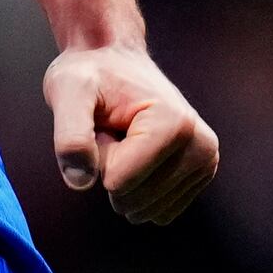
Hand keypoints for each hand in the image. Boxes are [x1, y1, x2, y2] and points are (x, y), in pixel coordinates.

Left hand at [43, 43, 218, 224]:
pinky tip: (140, 154)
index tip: (104, 123)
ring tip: (124, 139)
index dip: (99, 157)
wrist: (113, 61)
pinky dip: (141, 188)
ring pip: (146, 209)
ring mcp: (204, 161)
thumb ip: (70, 136)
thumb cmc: (91, 74)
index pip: (119, 182)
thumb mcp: (67, 93)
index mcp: (174, 123)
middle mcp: (200, 144)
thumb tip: (80, 181)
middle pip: (134, 199)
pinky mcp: (200, 174)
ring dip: (125, 179)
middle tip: (113, 131)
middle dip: (112, 170)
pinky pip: (159, 211)